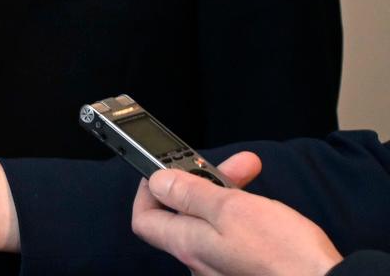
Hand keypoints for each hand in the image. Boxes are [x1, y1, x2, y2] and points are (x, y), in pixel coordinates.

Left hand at [131, 152, 342, 275]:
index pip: (145, 218)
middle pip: (183, 215)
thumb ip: (190, 193)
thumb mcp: (231, 208)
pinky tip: (264, 208)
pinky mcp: (246, 270)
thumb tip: (157, 182)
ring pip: (211, 223)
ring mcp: (222, 268)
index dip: (149, 191)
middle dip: (204, 181)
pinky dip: (243, 217)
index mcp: (187, 244)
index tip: (167, 171)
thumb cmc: (284, 255)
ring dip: (228, 194)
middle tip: (235, 164)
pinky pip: (232, 238)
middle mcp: (199, 261)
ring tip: (253, 176)